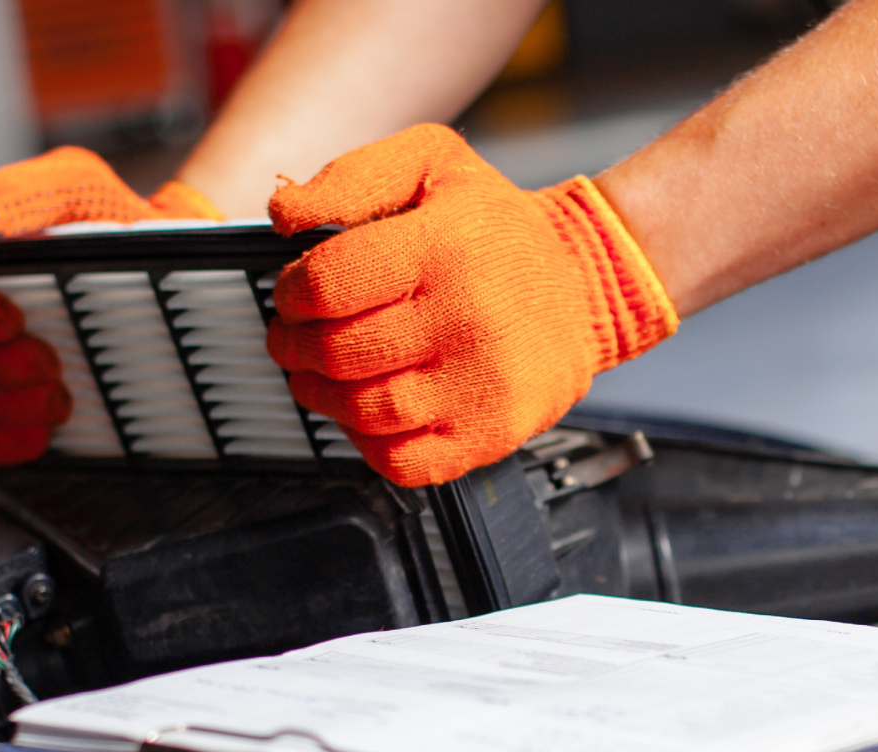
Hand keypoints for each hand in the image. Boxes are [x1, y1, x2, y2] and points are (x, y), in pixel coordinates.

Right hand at [0, 147, 220, 464]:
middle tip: (50, 358)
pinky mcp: (18, 415)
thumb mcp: (73, 185)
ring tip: (62, 392)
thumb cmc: (112, 218)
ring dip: (8, 407)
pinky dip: (13, 443)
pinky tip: (51, 426)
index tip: (11, 316)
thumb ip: (16, 195)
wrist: (169, 264)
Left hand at [267, 125, 677, 486]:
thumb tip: (285, 211)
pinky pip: (402, 461)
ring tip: (321, 374)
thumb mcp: (432, 163)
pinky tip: (369, 411)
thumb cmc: (500, 227)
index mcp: (442, 247)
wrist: (591, 281)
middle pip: (337, 352)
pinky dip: (367, 442)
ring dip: (322, 395)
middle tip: (298, 336)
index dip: (290, 292)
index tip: (294, 293)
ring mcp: (480, 386)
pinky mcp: (491, 433)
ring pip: (363, 411)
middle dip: (296, 345)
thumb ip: (351, 177)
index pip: (326, 284)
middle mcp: (464, 320)